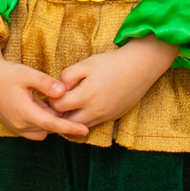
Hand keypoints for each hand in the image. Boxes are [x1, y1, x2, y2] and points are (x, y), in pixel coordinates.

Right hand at [0, 32, 87, 139]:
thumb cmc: (7, 73)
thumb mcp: (27, 74)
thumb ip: (46, 83)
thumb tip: (63, 92)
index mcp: (25, 112)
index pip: (52, 125)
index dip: (70, 128)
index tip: (85, 130)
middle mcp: (20, 124)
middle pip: (48, 129)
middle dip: (59, 121)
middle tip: (66, 105)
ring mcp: (15, 126)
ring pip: (41, 131)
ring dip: (49, 123)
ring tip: (50, 104)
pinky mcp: (12, 125)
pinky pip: (32, 131)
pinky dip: (40, 123)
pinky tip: (42, 107)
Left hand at [45, 37, 178, 129]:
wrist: (139, 68)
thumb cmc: (111, 63)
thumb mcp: (85, 64)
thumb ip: (67, 77)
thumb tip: (56, 90)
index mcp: (86, 96)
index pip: (58, 106)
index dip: (51, 99)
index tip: (50, 92)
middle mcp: (94, 111)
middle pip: (65, 122)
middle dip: (57, 114)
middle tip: (54, 102)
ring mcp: (104, 117)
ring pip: (78, 127)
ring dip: (69, 119)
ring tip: (64, 106)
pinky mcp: (110, 118)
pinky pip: (90, 125)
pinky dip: (81, 120)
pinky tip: (79, 108)